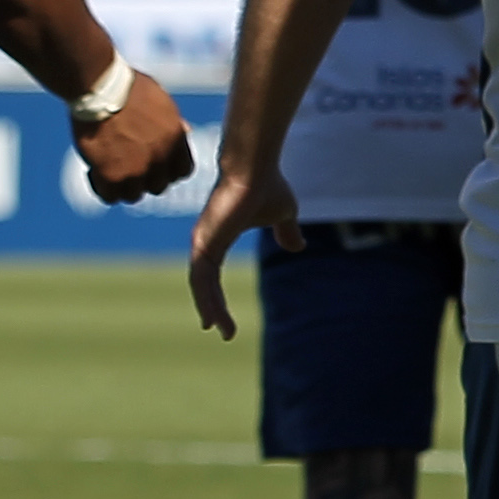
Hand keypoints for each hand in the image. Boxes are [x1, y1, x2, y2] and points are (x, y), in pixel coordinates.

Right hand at [76, 72, 192, 203]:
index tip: (154, 165)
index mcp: (176, 139)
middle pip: (158, 186)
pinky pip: (110, 197)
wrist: (99, 87)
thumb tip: (186, 131)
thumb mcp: (160, 100)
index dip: (168, 170)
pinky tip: (94, 172)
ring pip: (134, 195)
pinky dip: (102, 187)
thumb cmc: (127, 86)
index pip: (182, 171)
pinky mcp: (112, 175)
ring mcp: (137, 170)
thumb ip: (172, 122)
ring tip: (109, 167)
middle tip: (127, 164)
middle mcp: (161, 158)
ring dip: (122, 185)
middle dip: (144, 178)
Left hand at [185, 158, 300, 337]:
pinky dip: (207, 301)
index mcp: (218, 236)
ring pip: (201, 286)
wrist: (255, 168)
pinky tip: (213, 319)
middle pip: (203, 283)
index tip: (219, 314)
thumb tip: (297, 247)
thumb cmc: (268, 185)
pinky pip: (202, 281)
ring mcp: (202, 242)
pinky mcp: (204, 244)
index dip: (215, 293)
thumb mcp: (284, 214)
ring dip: (209, 309)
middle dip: (210, 306)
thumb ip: (286, 231)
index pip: (212, 272)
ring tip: (218, 330)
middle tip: (216, 329)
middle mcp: (205, 241)